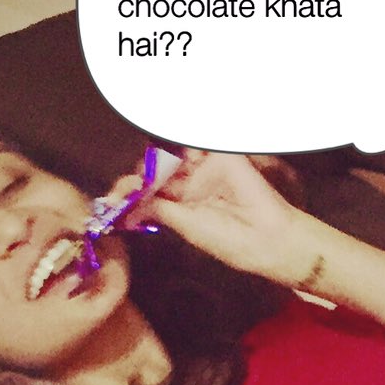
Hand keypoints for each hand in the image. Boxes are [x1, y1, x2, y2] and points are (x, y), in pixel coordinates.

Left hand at [105, 150, 302, 279]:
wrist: (268, 239)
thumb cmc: (231, 241)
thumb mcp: (187, 226)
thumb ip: (159, 208)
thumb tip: (128, 203)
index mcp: (182, 202)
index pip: (151, 188)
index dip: (133, 189)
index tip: (116, 197)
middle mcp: (191, 182)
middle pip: (158, 168)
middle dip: (141, 174)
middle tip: (129, 185)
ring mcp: (206, 167)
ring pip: (174, 154)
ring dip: (158, 160)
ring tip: (149, 173)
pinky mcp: (222, 155)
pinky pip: (198, 143)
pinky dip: (182, 144)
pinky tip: (170, 155)